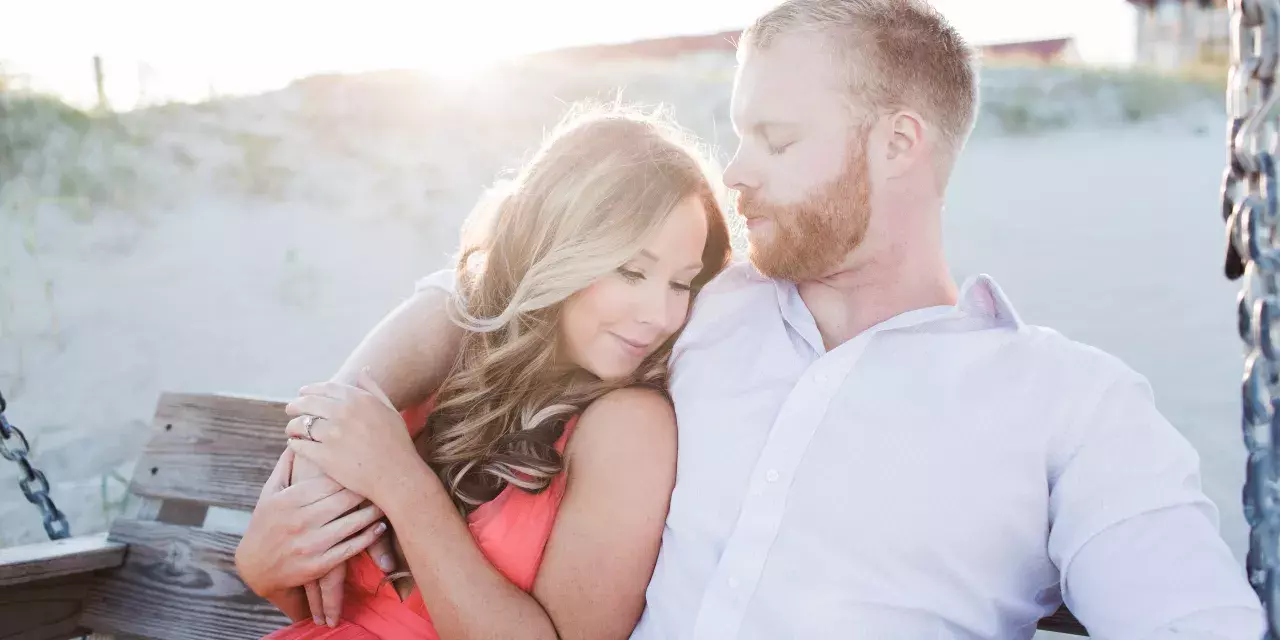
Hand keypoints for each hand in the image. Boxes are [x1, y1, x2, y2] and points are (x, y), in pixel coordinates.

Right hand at [234, 447, 388, 625]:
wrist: (255, 567)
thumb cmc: (266, 523)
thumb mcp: (269, 493)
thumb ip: (285, 465)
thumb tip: (300, 437)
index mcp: (289, 500)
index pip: (328, 481)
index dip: (351, 472)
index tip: (369, 464)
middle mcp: (299, 521)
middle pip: (343, 500)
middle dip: (366, 490)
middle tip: (387, 479)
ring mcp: (309, 545)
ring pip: (350, 524)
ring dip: (373, 513)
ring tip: (389, 500)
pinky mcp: (318, 566)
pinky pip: (349, 549)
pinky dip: (368, 537)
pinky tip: (380, 527)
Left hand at [284, 368, 423, 504]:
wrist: (397, 475)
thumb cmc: (397, 443)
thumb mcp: (390, 410)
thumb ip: (373, 389)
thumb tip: (362, 371)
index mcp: (358, 400)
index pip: (326, 388)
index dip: (311, 389)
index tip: (303, 393)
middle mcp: (343, 413)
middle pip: (308, 403)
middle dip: (295, 405)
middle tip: (290, 409)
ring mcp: (332, 435)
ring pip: (301, 424)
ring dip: (293, 425)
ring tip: (292, 429)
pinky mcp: (324, 456)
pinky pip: (300, 446)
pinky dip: (294, 444)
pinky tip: (295, 444)